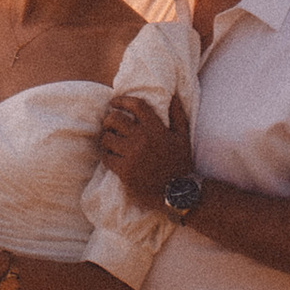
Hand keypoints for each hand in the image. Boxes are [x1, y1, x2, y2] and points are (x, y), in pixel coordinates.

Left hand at [98, 88, 190, 205]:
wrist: (176, 194)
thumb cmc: (180, 164)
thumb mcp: (183, 138)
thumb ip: (178, 115)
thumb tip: (173, 96)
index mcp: (156, 129)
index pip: (136, 106)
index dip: (122, 100)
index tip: (114, 102)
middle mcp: (142, 139)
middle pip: (115, 119)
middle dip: (109, 119)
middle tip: (110, 124)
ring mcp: (132, 155)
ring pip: (107, 138)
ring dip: (106, 138)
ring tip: (110, 141)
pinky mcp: (124, 171)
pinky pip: (106, 156)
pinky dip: (106, 155)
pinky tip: (111, 156)